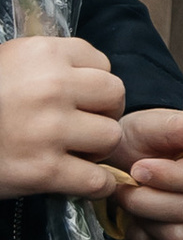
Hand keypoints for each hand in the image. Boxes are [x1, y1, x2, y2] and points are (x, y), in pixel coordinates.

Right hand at [0, 37, 127, 203]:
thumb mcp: (8, 62)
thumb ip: (46, 61)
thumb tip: (84, 69)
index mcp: (43, 54)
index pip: (101, 63)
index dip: (93, 84)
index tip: (79, 97)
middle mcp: (52, 87)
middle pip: (115, 96)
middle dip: (103, 112)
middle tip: (83, 125)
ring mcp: (49, 130)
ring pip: (111, 136)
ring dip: (98, 149)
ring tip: (76, 152)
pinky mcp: (44, 170)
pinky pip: (96, 180)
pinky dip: (95, 185)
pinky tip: (81, 181)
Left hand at [109, 106, 182, 239]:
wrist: (123, 158)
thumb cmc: (139, 138)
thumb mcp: (150, 125)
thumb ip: (179, 126)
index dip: (169, 177)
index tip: (138, 168)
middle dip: (145, 199)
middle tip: (123, 184)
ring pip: (178, 233)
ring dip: (142, 216)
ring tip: (128, 195)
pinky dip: (141, 231)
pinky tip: (135, 211)